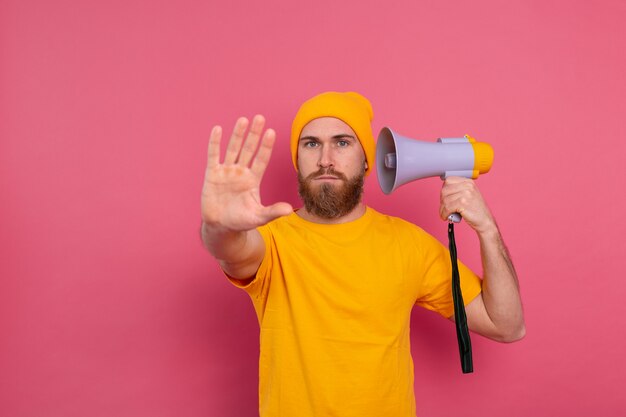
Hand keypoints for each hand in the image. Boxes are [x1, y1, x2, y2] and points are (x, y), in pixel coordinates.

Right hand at [201, 115, 292, 231]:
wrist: (220, 226)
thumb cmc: (241, 221)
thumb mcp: (259, 217)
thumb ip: (273, 211)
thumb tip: (290, 210)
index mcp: (253, 180)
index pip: (262, 159)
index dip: (266, 146)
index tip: (272, 132)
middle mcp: (241, 172)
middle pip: (249, 149)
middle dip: (254, 134)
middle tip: (260, 118)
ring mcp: (227, 171)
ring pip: (233, 149)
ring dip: (238, 134)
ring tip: (243, 119)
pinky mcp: (212, 174)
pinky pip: (214, 155)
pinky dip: (215, 143)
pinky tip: (218, 129)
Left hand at [439, 177, 496, 233]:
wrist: (485, 220)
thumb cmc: (476, 209)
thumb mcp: (469, 194)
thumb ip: (458, 189)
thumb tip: (443, 189)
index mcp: (468, 182)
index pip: (448, 180)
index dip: (444, 189)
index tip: (444, 197)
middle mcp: (467, 186)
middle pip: (445, 190)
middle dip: (442, 200)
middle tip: (444, 207)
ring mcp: (466, 194)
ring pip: (445, 200)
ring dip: (442, 209)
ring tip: (445, 214)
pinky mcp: (463, 203)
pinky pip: (447, 207)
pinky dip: (444, 213)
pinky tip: (446, 216)